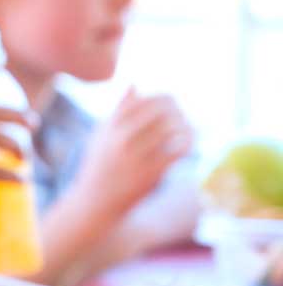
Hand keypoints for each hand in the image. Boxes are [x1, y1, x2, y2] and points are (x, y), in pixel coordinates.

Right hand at [74, 87, 192, 216]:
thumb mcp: (102, 135)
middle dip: (178, 111)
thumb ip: (118, 110)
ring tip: (190, 129)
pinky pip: (178, 151)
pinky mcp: (150, 173)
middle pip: (162, 111)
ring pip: (172, 129)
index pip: (146, 100)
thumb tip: (134, 84)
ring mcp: (136, 157)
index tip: (171, 106)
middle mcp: (122, 139)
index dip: (164, 99)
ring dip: (186, 126)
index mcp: (111, 126)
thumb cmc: (100, 165)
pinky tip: (189, 145)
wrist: (95, 202)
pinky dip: (188, 143)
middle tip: (184, 117)